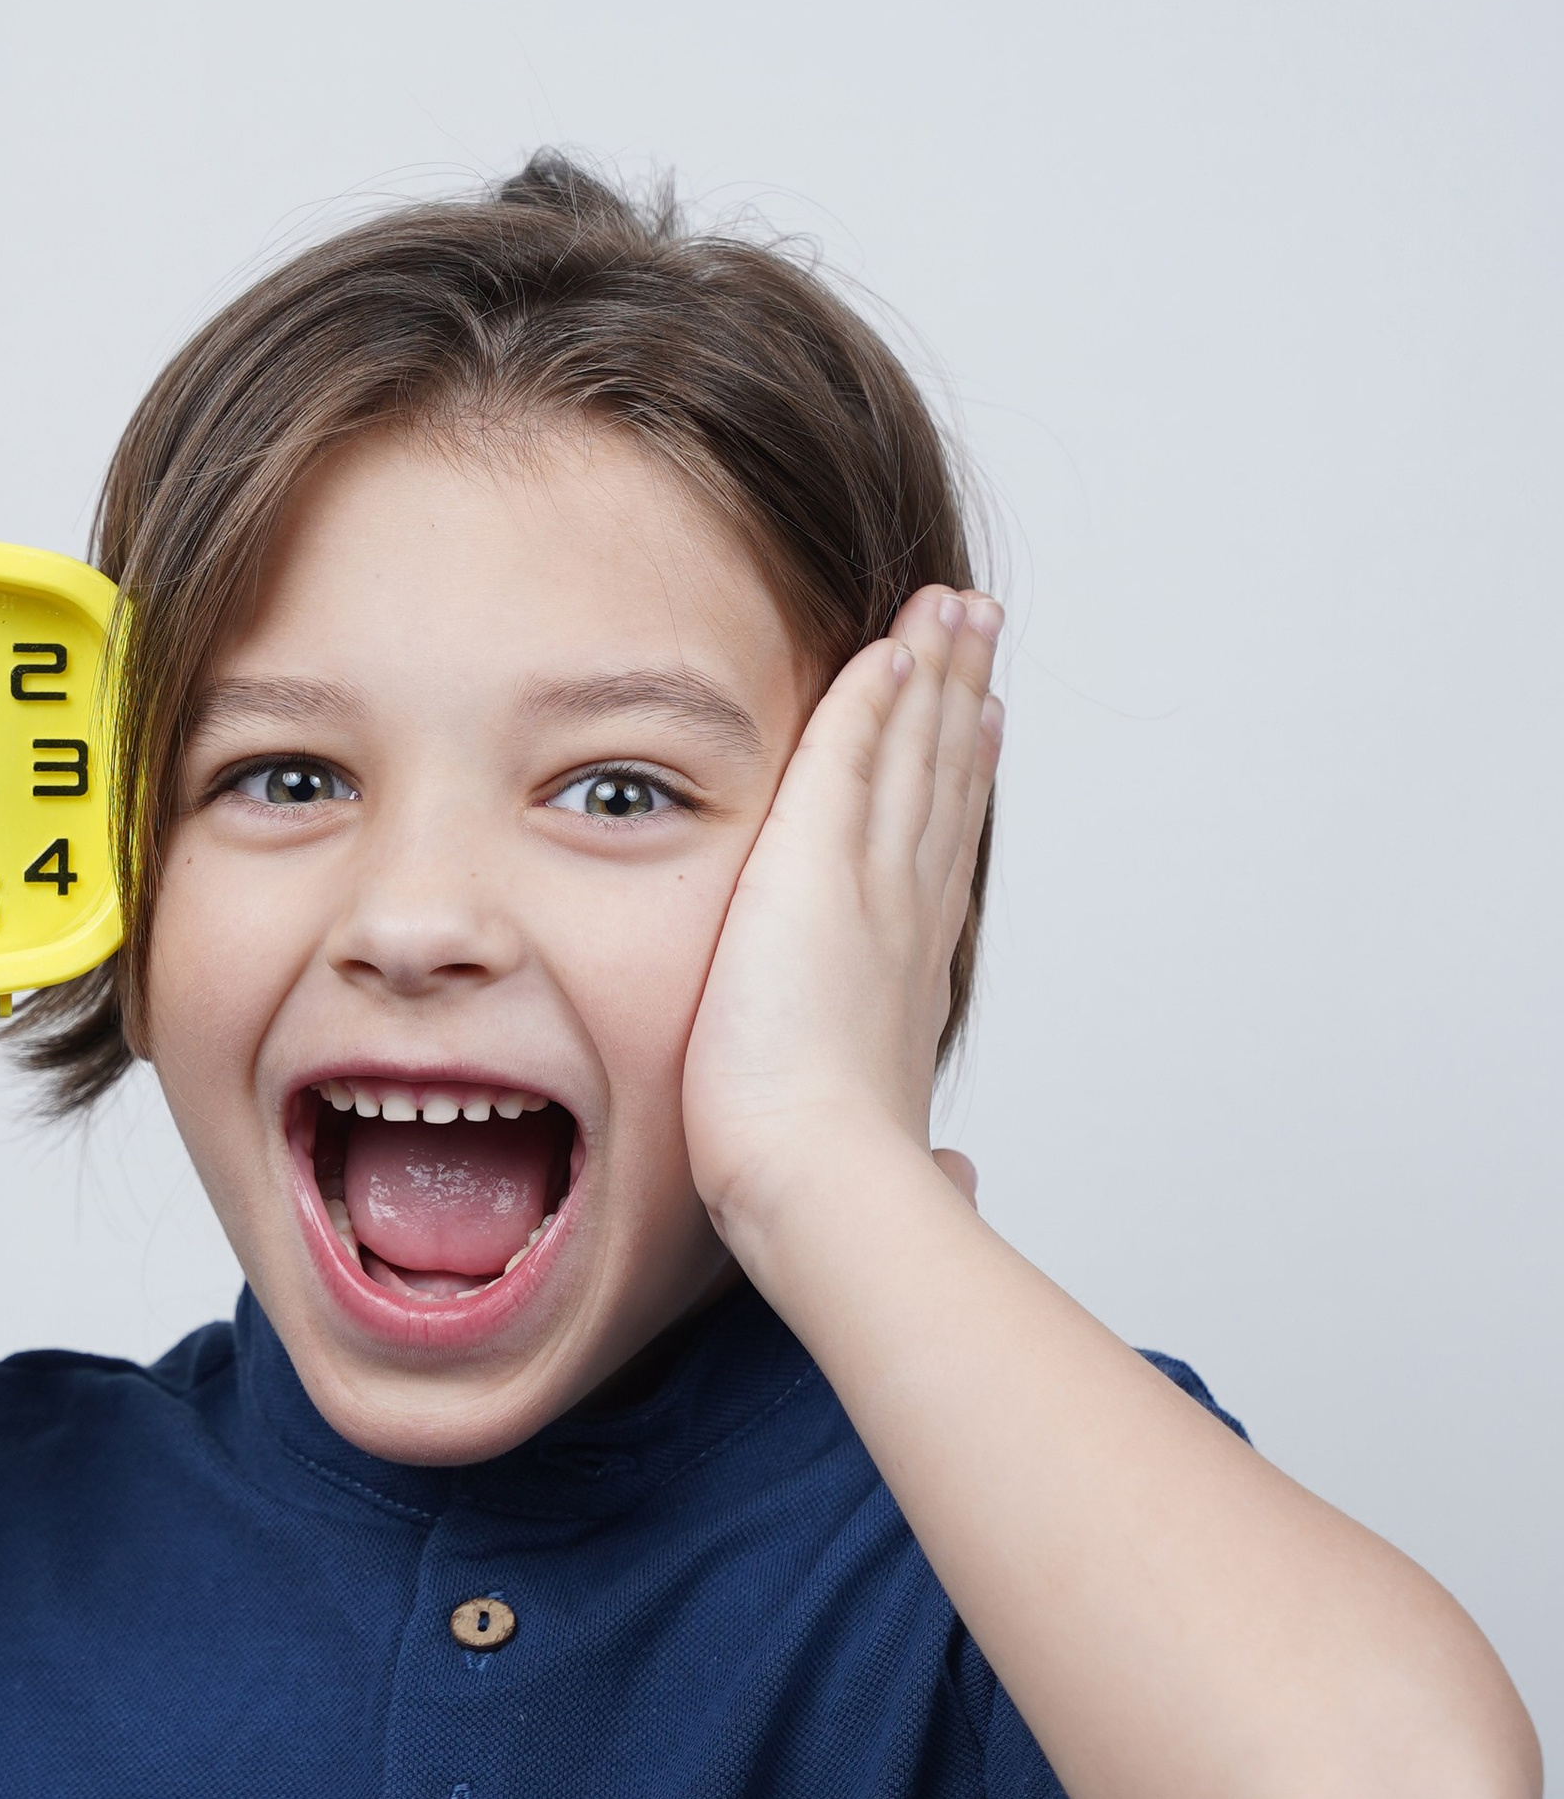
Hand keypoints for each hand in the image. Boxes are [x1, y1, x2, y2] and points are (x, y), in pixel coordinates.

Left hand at [683, 586, 1002, 1267]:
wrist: (821, 1181)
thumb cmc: (839, 1189)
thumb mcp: (894, 1159)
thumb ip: (932, 1164)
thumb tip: (963, 1186)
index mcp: (913, 982)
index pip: (941, 863)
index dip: (964, 791)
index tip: (982, 737)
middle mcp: (908, 918)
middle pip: (944, 782)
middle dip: (962, 702)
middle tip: (983, 634)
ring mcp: (871, 882)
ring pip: (911, 750)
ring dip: (933, 672)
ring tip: (953, 609)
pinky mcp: (816, 860)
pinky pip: (849, 750)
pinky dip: (874, 692)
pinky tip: (890, 642)